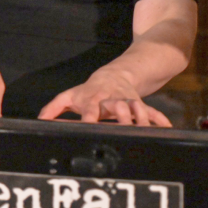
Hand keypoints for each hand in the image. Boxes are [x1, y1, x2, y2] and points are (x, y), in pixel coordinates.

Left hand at [37, 68, 171, 126]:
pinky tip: (168, 129)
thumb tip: (39, 121)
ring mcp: (126, 100)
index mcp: (93, 98)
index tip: (88, 126)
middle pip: (117, 107)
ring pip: (136, 108)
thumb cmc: (88, 91)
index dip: (89, 116)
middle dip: (121, 117)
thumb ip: (53, 108)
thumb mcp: (69, 96)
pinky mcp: (139, 103)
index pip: (90, 108)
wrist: (113, 75)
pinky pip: (152, 111)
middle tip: (124, 130)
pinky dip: (159, 119)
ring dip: (141, 118)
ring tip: (147, 132)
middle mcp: (111, 99)